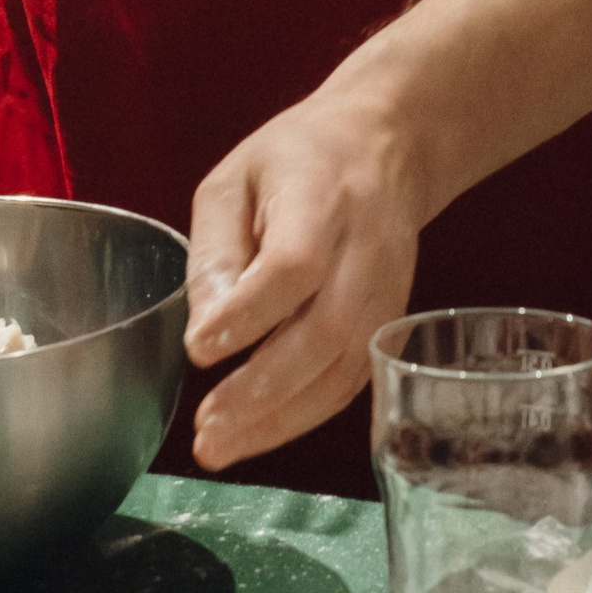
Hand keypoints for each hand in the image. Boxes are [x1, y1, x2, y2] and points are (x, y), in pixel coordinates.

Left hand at [182, 92, 422, 470]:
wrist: (388, 146)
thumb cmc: (298, 160)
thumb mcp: (235, 180)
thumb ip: (216, 252)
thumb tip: (203, 335)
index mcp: (321, 199)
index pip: (293, 265)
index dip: (249, 314)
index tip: (199, 351)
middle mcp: (365, 250)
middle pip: (324, 331)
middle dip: (261, 391)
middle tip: (205, 428)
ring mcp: (388, 290)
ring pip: (343, 370)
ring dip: (281, 419)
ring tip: (221, 446)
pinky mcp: (391, 321)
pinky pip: (354, 380)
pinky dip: (307, 415)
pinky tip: (261, 433)